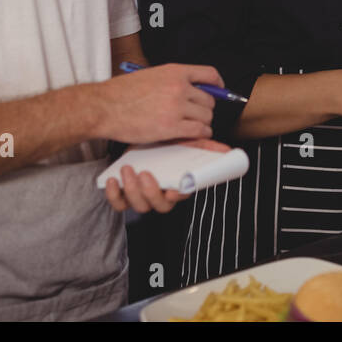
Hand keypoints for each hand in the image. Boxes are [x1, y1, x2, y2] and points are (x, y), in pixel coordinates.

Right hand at [92, 63, 220, 142]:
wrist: (104, 107)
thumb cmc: (121, 93)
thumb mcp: (151, 75)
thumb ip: (172, 80)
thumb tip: (192, 88)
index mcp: (174, 72)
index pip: (209, 74)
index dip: (218, 84)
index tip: (219, 89)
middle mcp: (179, 87)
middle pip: (210, 100)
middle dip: (205, 108)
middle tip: (196, 114)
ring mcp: (176, 107)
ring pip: (206, 117)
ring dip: (202, 123)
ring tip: (191, 125)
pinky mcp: (171, 127)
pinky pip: (198, 131)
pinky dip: (200, 134)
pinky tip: (192, 134)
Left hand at [104, 139, 230, 213]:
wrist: (132, 136)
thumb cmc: (160, 144)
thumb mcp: (182, 143)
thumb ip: (203, 148)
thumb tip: (228, 150)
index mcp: (175, 186)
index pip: (180, 197)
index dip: (177, 196)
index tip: (173, 190)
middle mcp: (159, 194)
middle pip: (159, 206)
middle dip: (151, 193)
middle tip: (145, 174)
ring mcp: (141, 196)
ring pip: (139, 205)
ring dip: (132, 189)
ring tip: (127, 169)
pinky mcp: (123, 194)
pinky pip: (119, 204)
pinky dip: (114, 194)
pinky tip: (113, 179)